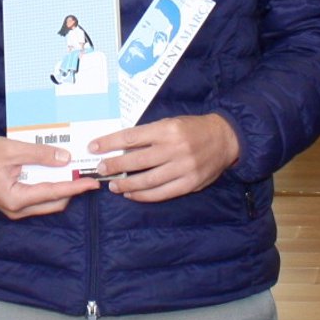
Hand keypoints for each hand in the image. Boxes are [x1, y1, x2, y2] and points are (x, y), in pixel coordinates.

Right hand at [0, 135, 98, 218]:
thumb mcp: (12, 149)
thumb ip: (39, 155)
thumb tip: (65, 159)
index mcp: (15, 199)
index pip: (53, 193)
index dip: (75, 187)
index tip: (92, 183)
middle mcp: (16, 209)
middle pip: (54, 202)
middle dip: (71, 189)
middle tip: (85, 173)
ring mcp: (14, 209)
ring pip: (47, 202)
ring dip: (61, 188)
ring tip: (73, 171)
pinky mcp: (13, 203)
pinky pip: (38, 198)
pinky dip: (50, 186)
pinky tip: (55, 172)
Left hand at [91, 114, 240, 202]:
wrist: (226, 138)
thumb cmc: (193, 129)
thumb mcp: (171, 123)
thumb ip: (149, 135)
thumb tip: (120, 147)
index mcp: (167, 129)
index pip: (131, 137)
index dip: (109, 143)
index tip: (93, 147)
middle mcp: (175, 148)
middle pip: (136, 159)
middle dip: (114, 165)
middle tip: (101, 169)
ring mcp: (183, 168)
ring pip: (148, 180)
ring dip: (127, 184)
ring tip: (113, 185)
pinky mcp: (190, 183)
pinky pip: (162, 193)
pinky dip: (144, 195)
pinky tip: (131, 194)